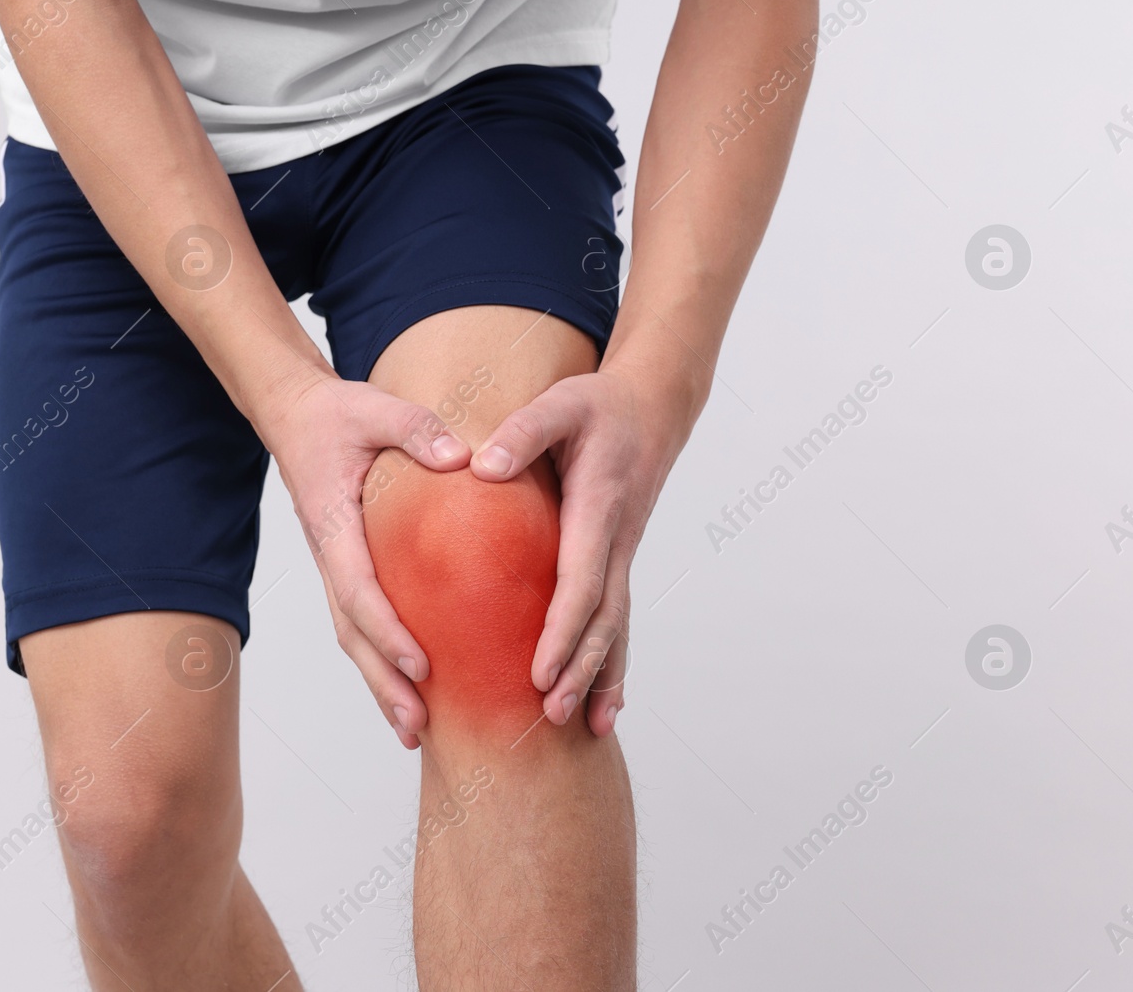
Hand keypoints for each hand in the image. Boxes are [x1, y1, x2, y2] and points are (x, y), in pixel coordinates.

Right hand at [263, 374, 469, 748]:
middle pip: (352, 633)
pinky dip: (381, 660)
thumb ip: (416, 428)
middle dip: (382, 682)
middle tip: (417, 725)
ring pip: (353, 637)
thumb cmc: (336, 413)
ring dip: (380, 684)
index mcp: (334, 524)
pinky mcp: (346, 567)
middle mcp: (330, 555)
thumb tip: (462, 458)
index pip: (359, 588)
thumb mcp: (375, 408)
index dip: (387, 630)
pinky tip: (412, 688)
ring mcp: (335, 565)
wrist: (295, 415)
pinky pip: (362, 622)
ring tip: (414, 730)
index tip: (420, 664)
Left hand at [470, 366, 697, 736]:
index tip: (540, 670)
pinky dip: (614, 663)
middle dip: (581, 669)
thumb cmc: (599, 406)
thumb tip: (480, 465)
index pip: (581, 581)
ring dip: (603, 677)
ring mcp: (623, 554)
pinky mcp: (618, 561)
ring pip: (617, 627)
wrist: (653, 407)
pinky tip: (606, 704)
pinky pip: (617, 619)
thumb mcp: (561, 404)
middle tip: (553, 712)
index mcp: (598, 507)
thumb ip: (523, 432)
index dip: (562, 630)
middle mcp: (617, 540)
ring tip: (588, 728)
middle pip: (604, 618)